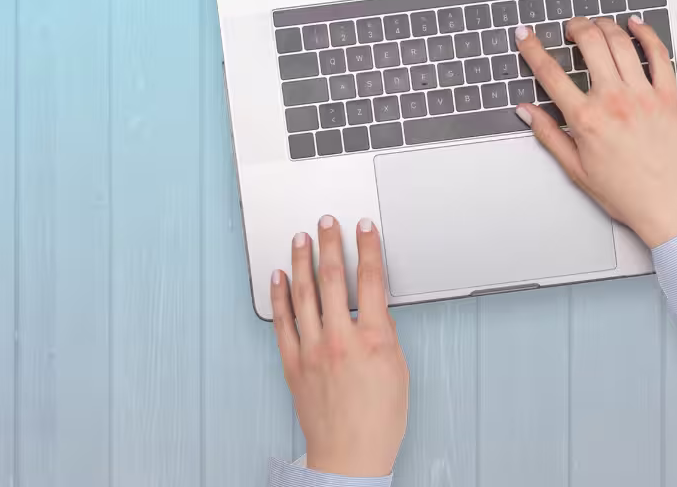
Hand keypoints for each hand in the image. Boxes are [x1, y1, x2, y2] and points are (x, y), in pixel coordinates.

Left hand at [266, 215, 407, 479]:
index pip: (370, 280)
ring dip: (302, 259)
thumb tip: (374, 308)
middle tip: (327, 221)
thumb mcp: (398, 371)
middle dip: (330, 243)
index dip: (368, 247)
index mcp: (372, 340)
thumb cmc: (378, 421)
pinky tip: (278, 275)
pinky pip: (283, 321)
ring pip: (303, 292)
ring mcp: (312, 349)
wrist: (350, 455)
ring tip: (301, 237)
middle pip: (332, 277)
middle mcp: (339, 339)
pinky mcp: (292, 362)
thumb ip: (385, 334)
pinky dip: (279, 294)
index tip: (364, 227)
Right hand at [514, 11, 676, 249]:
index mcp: (587, 119)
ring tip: (596, 26)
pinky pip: (658, 53)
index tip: (525, 35)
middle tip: (570, 28)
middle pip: (589, 42)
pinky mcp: (669, 95)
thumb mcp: (576, 170)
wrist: (672, 208)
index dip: (532, 48)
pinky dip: (645, 33)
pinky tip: (636, 25)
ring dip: (604, 25)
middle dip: (574, 27)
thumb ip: (548, 134)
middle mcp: (614, 100)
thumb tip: (526, 110)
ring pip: (620, 41)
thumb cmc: (628, 194)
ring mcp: (644, 94)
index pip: (550, 73)